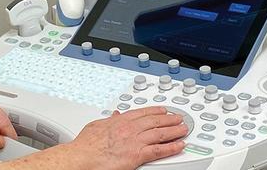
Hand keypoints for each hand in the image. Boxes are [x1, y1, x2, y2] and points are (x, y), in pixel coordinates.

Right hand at [66, 106, 187, 169]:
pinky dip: (171, 147)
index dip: (156, 111)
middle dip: (169, 119)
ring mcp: (135, 141)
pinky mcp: (137, 155)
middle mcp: (130, 128)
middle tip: (178, 118)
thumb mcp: (96, 125)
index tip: (163, 110)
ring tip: (183, 129)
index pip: (143, 113)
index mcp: (120, 120)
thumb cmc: (85, 145)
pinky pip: (159, 150)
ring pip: (160, 133)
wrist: (82, 157)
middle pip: (155, 121)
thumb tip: (114, 115)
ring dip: (174, 130)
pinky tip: (179, 145)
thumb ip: (109, 120)